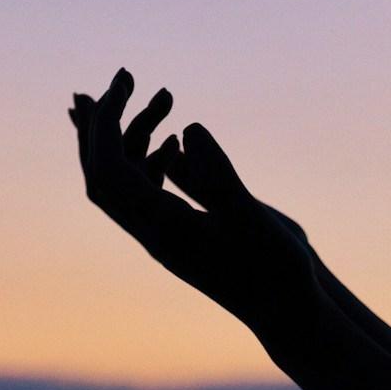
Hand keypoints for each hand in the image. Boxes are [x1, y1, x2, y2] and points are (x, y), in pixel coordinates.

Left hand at [70, 68, 318, 331]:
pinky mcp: (184, 235)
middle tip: (123, 76)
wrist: (288, 313)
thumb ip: (220, 176)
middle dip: (105, 121)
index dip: (107, 121)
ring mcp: (167, 235)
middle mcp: (154, 232)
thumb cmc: (276, 271)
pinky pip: (150, 192)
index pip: (108, 169)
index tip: (126, 80)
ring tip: (166, 96)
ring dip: (136, 133)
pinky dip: (151, 158)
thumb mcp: (252, 218)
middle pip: (102, 173)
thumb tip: (188, 130)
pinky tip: (175, 141)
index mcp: (162, 229)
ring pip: (128, 179)